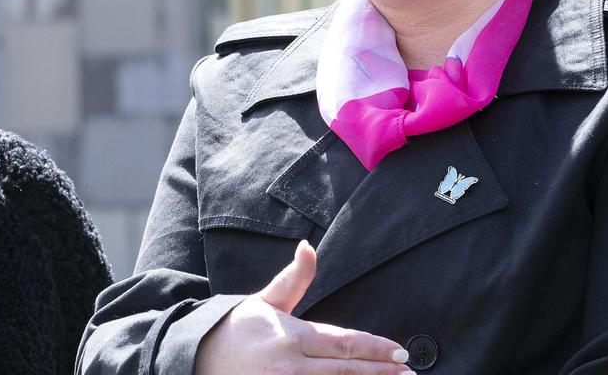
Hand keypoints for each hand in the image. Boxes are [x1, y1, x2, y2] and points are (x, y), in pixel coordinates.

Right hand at [195, 241, 412, 374]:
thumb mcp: (266, 300)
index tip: (400, 352)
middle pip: (346, 370)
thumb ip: (294, 277)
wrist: (198, 355)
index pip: (344, 343)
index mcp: (291, 335)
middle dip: (380, 372)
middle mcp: (290, 365)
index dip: (375, 349)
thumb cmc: (237, 327)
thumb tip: (308, 246)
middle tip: (408, 372)